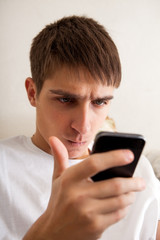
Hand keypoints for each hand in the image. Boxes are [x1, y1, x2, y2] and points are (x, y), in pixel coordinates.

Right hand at [23, 136, 144, 239]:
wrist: (53, 233)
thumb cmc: (58, 202)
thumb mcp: (58, 178)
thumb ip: (60, 157)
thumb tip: (54, 139)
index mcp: (70, 179)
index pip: (94, 163)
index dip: (114, 157)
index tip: (129, 155)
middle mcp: (78, 195)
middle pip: (115, 184)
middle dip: (133, 182)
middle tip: (140, 181)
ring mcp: (86, 212)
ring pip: (120, 200)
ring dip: (131, 195)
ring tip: (132, 192)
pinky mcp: (95, 226)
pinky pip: (118, 214)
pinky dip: (125, 208)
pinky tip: (123, 205)